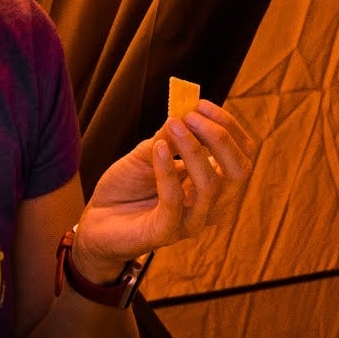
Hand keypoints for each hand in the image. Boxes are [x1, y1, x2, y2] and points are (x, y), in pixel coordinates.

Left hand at [73, 95, 252, 268]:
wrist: (97, 219)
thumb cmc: (128, 186)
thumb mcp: (150, 152)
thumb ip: (169, 136)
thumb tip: (186, 111)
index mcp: (215, 183)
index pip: (241, 154)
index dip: (228, 127)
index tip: (200, 104)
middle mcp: (211, 204)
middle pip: (239, 171)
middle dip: (220, 138)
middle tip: (191, 116)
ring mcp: (191, 222)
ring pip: (210, 186)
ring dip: (194, 150)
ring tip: (173, 124)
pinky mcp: (166, 233)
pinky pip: (174, 201)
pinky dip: (167, 170)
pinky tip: (157, 148)